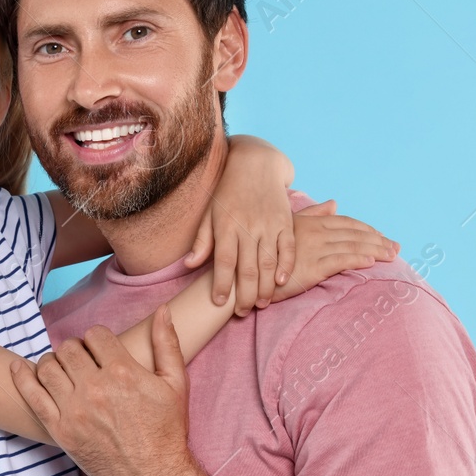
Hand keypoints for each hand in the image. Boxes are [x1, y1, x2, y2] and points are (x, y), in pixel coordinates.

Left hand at [11, 306, 196, 475]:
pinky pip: (32, 396)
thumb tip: (163, 311)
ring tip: (62, 371)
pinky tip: (18, 368)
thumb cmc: (166, 431)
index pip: (95, 334)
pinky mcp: (60, 430)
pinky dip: (22, 377)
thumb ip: (167, 344)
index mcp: (122, 372)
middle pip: (69, 348)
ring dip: (52, 362)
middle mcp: (95, 388)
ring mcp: (74, 410)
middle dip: (75, 349)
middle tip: (81, 362)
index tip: (100, 350)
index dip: (97, 338)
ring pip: (48, 367)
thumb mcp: (176, 384)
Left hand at [184, 134, 294, 316]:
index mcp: (226, 226)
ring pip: (268, 262)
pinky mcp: (285, 220)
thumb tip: (188, 265)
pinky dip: (286, 265)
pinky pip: (287, 247)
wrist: (255, 163)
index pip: (223, 262)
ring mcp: (268, 224)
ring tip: (261, 304)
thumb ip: (202, 240)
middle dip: (243, 294)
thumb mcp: (210, 212)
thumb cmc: (228, 191)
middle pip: (246, 268)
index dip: (221, 284)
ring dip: (265, 286)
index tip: (218, 303)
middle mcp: (248, 226)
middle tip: (242, 312)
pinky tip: (283, 282)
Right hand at [270, 201, 398, 302]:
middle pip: (354, 234)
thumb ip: (312, 214)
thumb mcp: (288, 226)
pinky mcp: (311, 267)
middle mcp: (315, 233)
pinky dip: (358, 259)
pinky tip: (372, 262)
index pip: (346, 224)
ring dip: (376, 250)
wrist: (246, 273)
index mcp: (310, 223)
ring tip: (392, 255)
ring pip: (353, 246)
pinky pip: (341, 260)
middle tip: (396, 248)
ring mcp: (314, 249)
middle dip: (378, 240)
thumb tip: (333, 203)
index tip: (382, 237)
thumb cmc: (264, 252)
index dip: (367, 230)